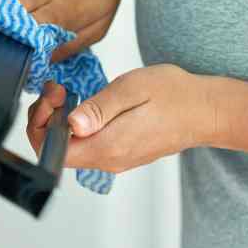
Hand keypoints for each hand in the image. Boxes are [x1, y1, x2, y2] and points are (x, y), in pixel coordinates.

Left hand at [26, 65, 213, 173]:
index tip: (53, 95)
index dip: (41, 123)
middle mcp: (110, 159)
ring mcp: (116, 159)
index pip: (54, 151)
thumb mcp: (132, 88)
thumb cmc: (174, 95)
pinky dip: (77, 126)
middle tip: (58, 89)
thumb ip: (99, 108)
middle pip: (59, 151)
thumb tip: (72, 123)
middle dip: (47, 119)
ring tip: (67, 93)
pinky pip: (88, 145)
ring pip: (72, 148)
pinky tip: (85, 105)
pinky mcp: (122, 153)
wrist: (205, 110)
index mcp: (109, 145)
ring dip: (61, 121)